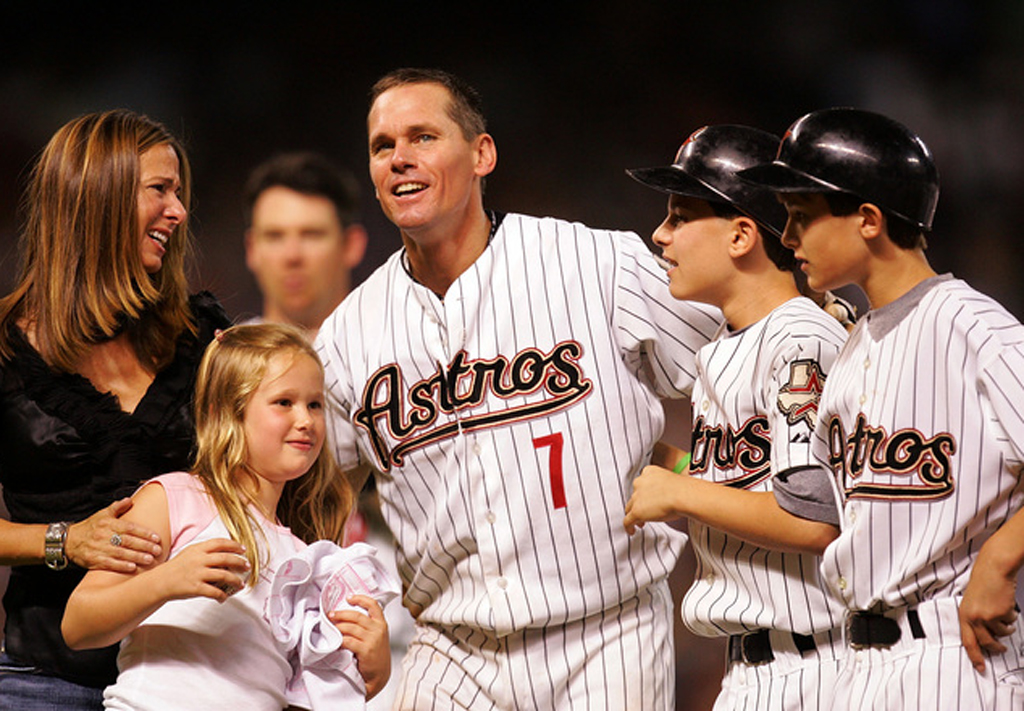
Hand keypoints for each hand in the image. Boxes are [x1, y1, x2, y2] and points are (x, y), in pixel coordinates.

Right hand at [65, 498, 162, 572]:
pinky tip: (132, 568)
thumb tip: (129, 500)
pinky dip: (121, 566)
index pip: (130, 528)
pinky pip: (109, 564)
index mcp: (108, 523)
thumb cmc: (90, 527)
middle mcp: (104, 535)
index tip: (156, 537)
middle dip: (144, 546)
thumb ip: (117, 507)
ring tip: (150, 559)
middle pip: (128, 541)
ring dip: (136, 557)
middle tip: (158, 550)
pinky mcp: (93, 560)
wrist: (68, 540)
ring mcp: (98, 548)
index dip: (144, 533)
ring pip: (120, 553)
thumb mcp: (102, 514)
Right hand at [158, 538, 249, 602]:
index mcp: (198, 549)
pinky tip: (224, 597)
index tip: (243, 550)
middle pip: (226, 558)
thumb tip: (224, 553)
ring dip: (235, 580)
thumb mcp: (189, 553)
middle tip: (247, 566)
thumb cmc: (175, 568)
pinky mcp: (195, 587)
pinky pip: (214, 591)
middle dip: (240, 562)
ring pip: (224, 575)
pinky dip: (222, 595)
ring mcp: (198, 574)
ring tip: (240, 584)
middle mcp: (199, 560)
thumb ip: (204, 551)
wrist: (159, 582)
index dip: (234, 545)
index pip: (220, 543)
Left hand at [330, 594, 389, 698]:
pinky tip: (335, 643)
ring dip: (338, 628)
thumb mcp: (377, 636)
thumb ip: (368, 625)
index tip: (349, 598)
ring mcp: (373, 640)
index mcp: (381, 624)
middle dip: (341, 614)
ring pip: (350, 628)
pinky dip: (339, 641)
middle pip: (357, 616)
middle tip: (331, 615)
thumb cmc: (376, 655)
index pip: (373, 605)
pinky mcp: (366, 650)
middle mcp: (378, 630)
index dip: (360, 599)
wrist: (380, 675)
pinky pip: (348, 641)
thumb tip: (347, 616)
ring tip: (331, 629)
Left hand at [623, 464, 686, 534]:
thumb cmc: (683, 489)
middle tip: (646, 511)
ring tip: (640, 523)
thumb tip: (667, 496)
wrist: (683, 495)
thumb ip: (664, 487)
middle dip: (639, 504)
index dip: (643, 493)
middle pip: (634, 496)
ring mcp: (636, 498)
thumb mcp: (671, 482)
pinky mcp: (636, 511)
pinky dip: (628, 527)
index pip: (641, 483)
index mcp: (648, 472)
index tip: (648, 499)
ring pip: (630, 508)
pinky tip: (633, 531)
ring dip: (634, 515)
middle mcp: (639, 483)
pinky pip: (627, 521)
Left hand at [959, 547, 1018, 672]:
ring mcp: (988, 616)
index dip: (974, 656)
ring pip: (1002, 633)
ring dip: (1006, 628)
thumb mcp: (972, 602)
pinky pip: (1010, 622)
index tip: (980, 667)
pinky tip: (1007, 605)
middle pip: (986, 643)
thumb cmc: (984, 583)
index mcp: (964, 614)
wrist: (994, 569)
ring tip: (1004, 615)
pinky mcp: (1002, 613)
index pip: (967, 641)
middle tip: (1001, 649)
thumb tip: (983, 637)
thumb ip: (974, 618)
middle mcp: (974, 617)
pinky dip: (1012, 616)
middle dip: (995, 648)